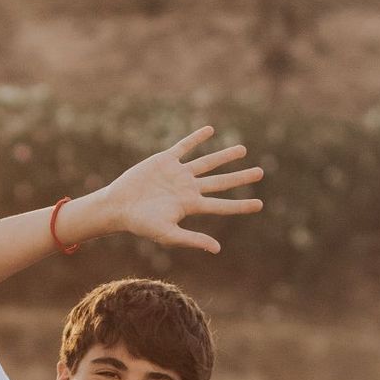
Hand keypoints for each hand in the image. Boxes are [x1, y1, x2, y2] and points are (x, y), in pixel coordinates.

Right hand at [85, 126, 263, 254]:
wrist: (118, 206)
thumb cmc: (141, 224)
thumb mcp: (168, 234)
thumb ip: (192, 239)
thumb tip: (217, 249)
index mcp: (190, 205)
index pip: (221, 205)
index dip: (241, 206)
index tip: (260, 205)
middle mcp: (188, 188)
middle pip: (220, 182)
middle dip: (241, 177)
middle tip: (261, 172)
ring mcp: (177, 173)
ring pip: (207, 162)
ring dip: (225, 156)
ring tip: (243, 150)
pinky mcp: (165, 160)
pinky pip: (184, 146)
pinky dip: (197, 138)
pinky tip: (210, 130)